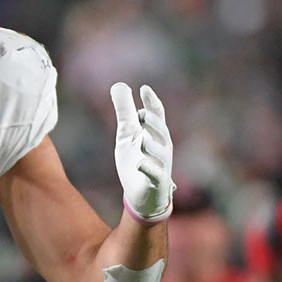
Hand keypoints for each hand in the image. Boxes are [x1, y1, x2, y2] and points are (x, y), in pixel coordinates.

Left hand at [111, 82, 173, 222]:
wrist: (141, 196)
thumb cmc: (136, 161)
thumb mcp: (127, 135)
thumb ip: (124, 111)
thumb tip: (120, 85)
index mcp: (155, 134)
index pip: (157, 115)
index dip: (152, 102)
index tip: (143, 89)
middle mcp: (162, 148)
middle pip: (162, 132)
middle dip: (154, 124)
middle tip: (141, 114)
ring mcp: (161, 165)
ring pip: (161, 154)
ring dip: (152, 146)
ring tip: (142, 138)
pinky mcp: (157, 182)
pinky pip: (156, 175)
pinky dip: (149, 169)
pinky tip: (140, 163)